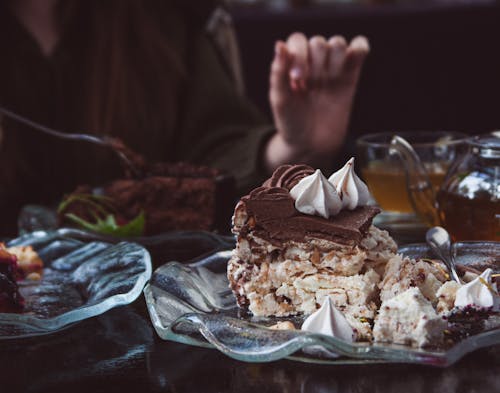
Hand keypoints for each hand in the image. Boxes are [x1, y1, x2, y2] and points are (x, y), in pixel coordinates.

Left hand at [265, 33, 369, 170]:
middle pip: (319, 42)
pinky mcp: (351, 74)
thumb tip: (280, 44)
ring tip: (328, 82)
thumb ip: (278, 72)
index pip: (299, 41)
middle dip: (315, 64)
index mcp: (292, 63)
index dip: (299, 56)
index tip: (297, 79)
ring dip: (334, 60)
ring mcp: (332, 67)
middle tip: (311, 87)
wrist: (312, 144)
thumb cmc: (292, 122)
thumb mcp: (280, 100)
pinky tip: (352, 59)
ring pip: (338, 43)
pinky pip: (359, 48)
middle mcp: (312, 61)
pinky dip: (359, 47)